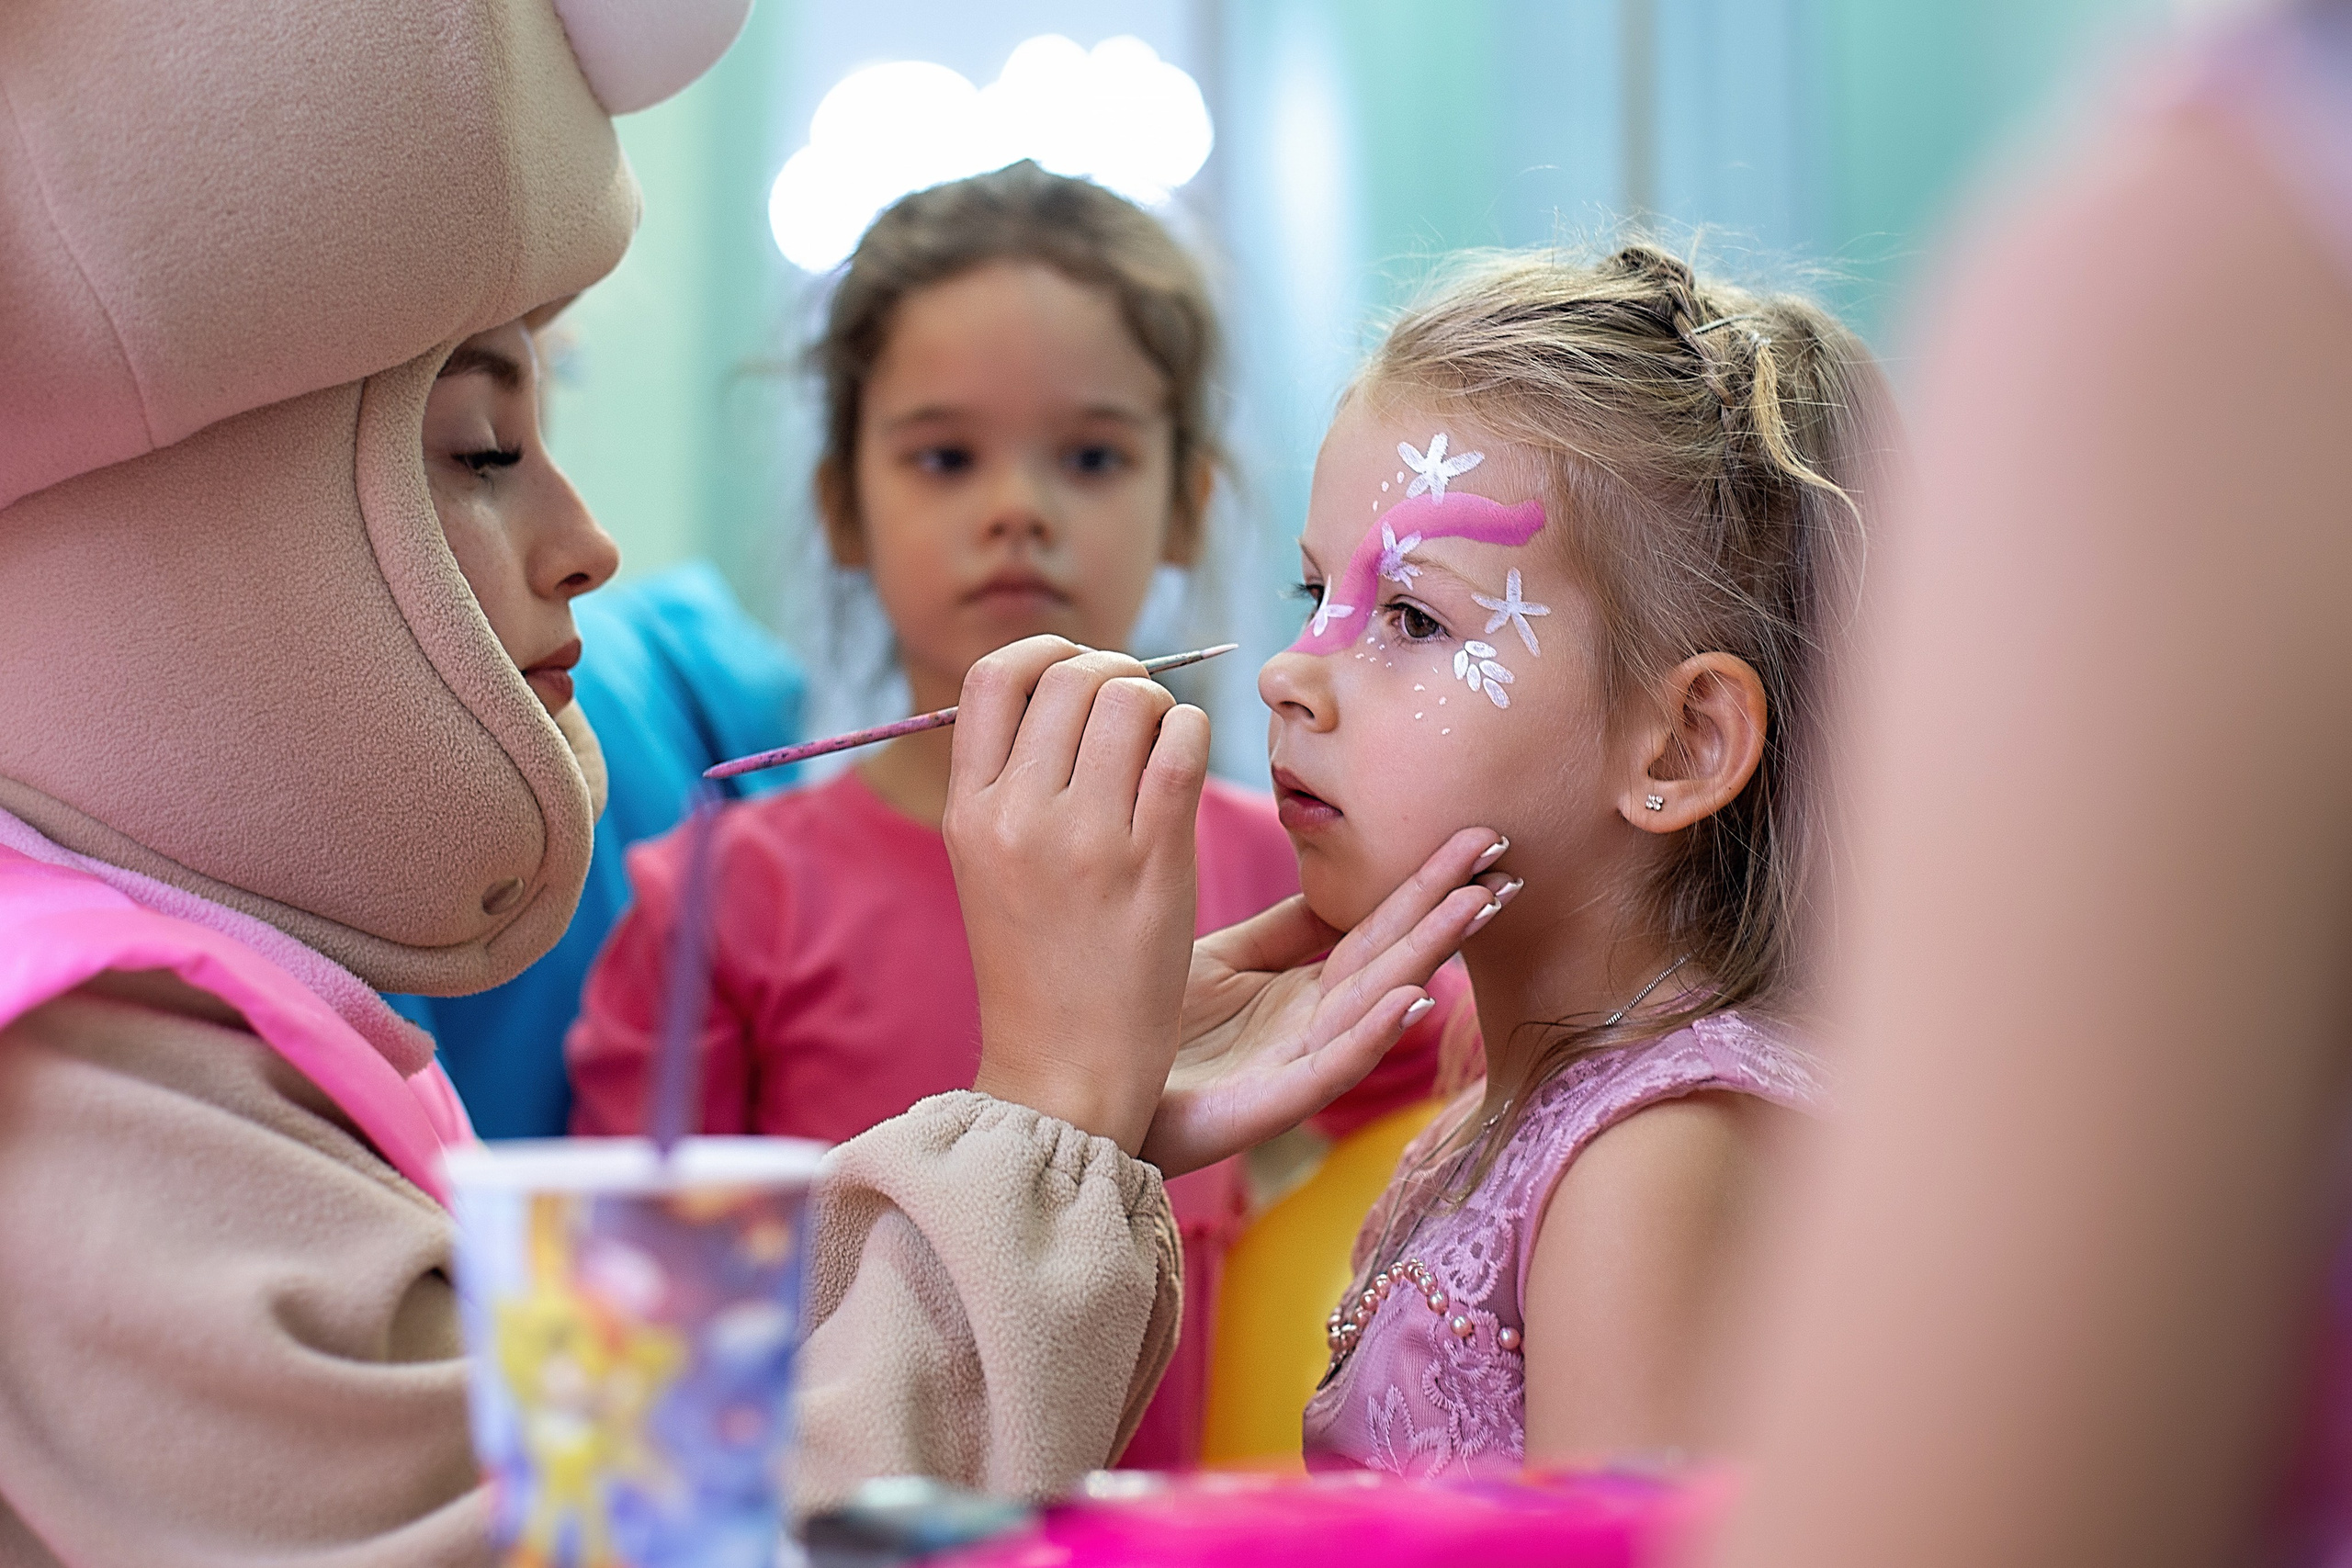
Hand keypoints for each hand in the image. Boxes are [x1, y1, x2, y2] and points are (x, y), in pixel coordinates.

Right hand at [947, 637, 1209, 1153]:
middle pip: (1072, 675)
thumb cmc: (1040, 967)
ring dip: (1160, 704)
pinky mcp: (1151, 860)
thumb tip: (1064, 687)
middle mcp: (1017, 814)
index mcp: (967, 812)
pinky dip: (1194, 732)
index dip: (1045, 652)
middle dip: (1116, 672)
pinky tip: (1188, 762)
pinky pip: (1183, 743)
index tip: (1078, 670)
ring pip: (1132, 697)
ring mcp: (1085, 837)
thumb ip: (1011, 782)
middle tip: (1138, 708)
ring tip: (1163, 744)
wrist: (1064, 1070)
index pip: (993, 678)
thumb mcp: (989, 867)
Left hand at [1140, 827, 1514, 1175]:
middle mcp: (1311, 1025)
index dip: (1424, 884)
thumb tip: (1336, 885)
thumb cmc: (1147, 1026)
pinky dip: (1374, 1035)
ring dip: (1429, 957)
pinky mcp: (1267, 1105)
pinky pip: (1330, 1067)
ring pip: (1376, 1004)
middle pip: (1391, 958)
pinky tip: (1413, 1000)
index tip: (1475, 837)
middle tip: (1503, 867)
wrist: (1087, 1092)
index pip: (1376, 926)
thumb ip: (1282, 931)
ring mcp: (1295, 1066)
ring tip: (1475, 908)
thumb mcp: (1220, 960)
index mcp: (1302, 989)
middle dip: (1446, 914)